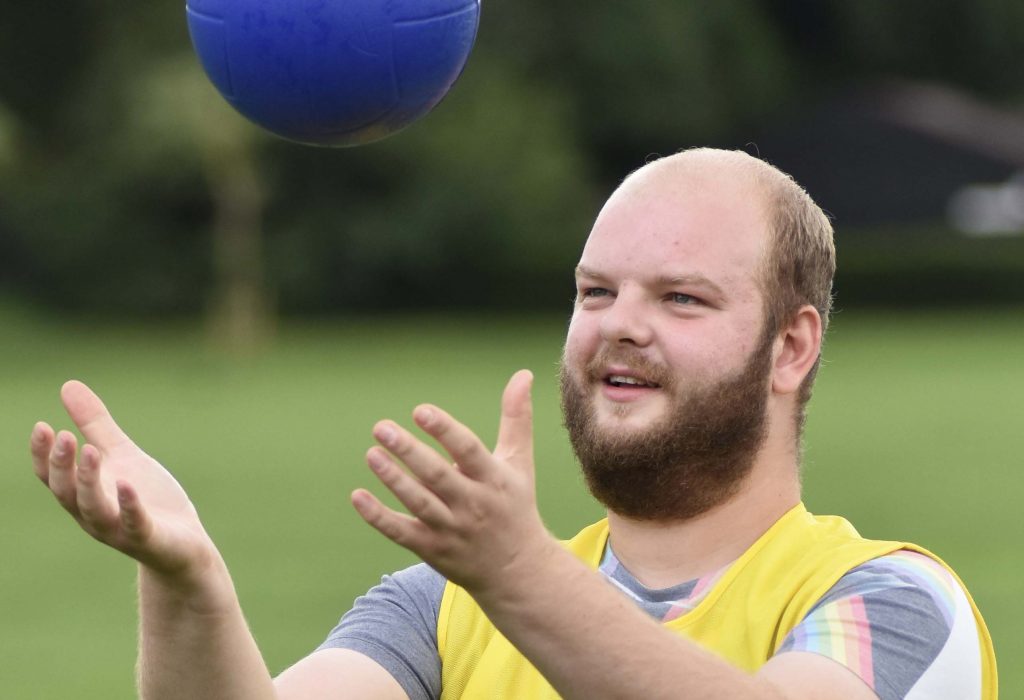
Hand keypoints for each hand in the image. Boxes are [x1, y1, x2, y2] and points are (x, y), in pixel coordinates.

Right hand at [31, 381, 221, 593]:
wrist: (183, 542)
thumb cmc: (146, 497)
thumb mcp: (121, 455)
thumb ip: (96, 426)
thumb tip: (67, 385)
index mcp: (84, 494)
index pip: (53, 477)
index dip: (43, 455)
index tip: (41, 426)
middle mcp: (93, 515)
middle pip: (67, 493)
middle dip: (63, 465)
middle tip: (63, 435)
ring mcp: (119, 529)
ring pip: (94, 509)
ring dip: (88, 482)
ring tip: (90, 451)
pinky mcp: (148, 538)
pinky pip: (135, 524)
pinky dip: (129, 506)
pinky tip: (127, 485)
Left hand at [351, 370, 559, 594]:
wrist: (517, 571)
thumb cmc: (515, 506)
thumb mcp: (519, 462)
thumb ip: (516, 418)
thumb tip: (522, 373)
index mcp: (493, 479)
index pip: (467, 451)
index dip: (444, 431)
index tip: (421, 411)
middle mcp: (473, 505)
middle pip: (438, 476)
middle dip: (409, 452)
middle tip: (381, 428)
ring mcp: (451, 529)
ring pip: (418, 503)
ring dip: (393, 479)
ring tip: (371, 454)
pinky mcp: (432, 549)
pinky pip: (401, 532)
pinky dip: (379, 516)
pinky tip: (358, 496)